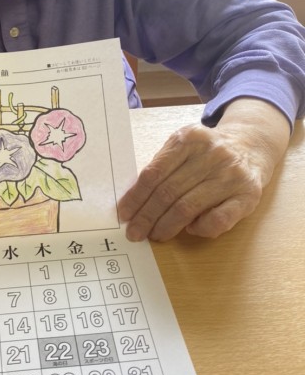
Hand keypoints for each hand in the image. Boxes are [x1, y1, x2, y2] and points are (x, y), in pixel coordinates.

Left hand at [118, 99, 290, 241]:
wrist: (251, 146)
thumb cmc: (207, 153)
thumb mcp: (183, 147)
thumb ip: (162, 166)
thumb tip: (134, 201)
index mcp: (189, 139)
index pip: (154, 173)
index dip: (136, 197)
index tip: (124, 215)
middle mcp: (212, 155)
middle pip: (168, 192)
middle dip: (147, 216)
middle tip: (135, 232)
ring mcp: (231, 175)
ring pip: (188, 207)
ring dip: (166, 226)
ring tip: (155, 235)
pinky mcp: (248, 195)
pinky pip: (218, 220)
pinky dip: (200, 228)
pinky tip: (190, 229)